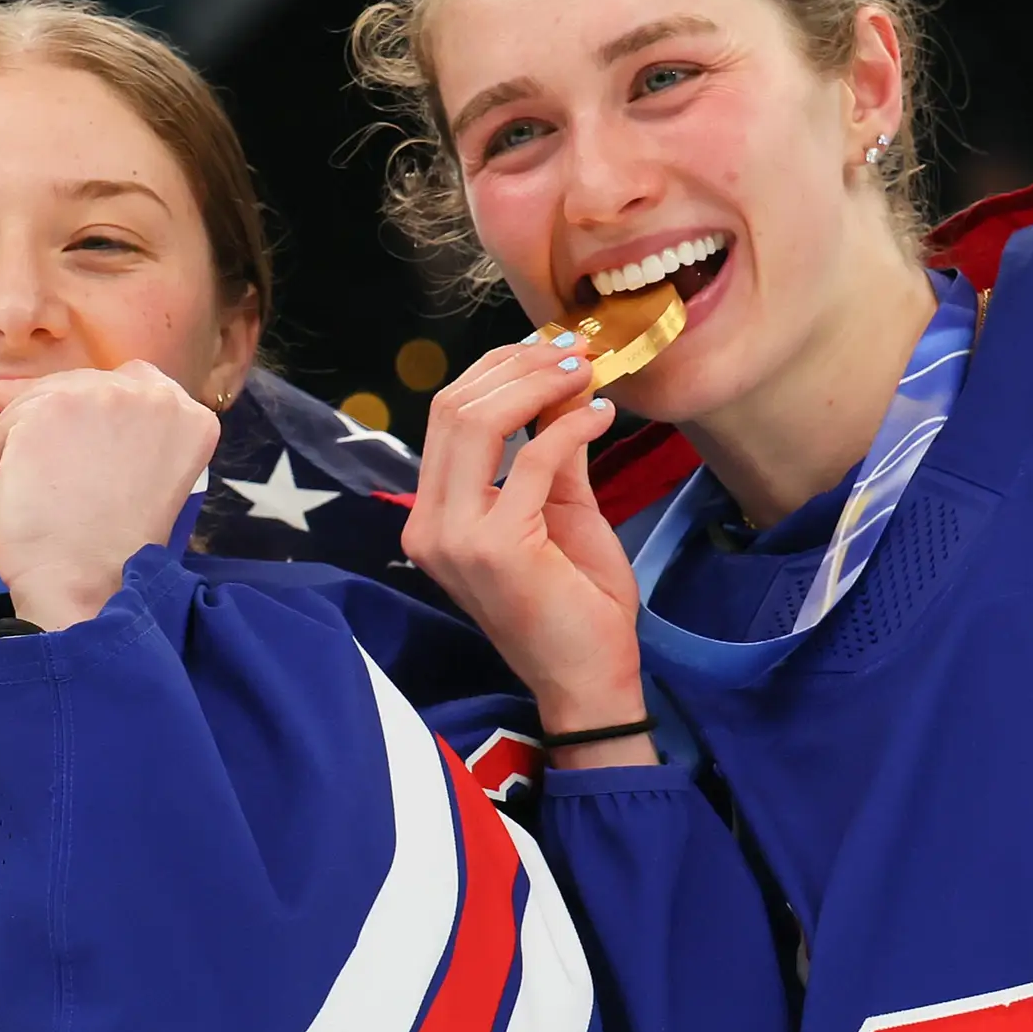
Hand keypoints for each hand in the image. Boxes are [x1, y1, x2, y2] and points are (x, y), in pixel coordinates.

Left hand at [0, 363, 221, 628]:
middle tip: (40, 462)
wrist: (86, 585)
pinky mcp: (53, 407)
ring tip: (20, 482)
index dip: (99, 409)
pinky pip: (8, 418)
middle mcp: (156, 398)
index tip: (81, 441)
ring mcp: (105, 398)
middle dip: (55, 417)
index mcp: (191, 418)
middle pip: (86, 382)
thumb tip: (5, 388)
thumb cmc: (110, 549)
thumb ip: (109, 426)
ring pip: (44, 396)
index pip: (136, 382)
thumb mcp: (138, 477)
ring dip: (22, 436)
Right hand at [404, 330, 652, 768]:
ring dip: (536, 385)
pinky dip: (572, 425)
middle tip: (573, 352)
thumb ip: (551, 446)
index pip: (445, 416)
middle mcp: (429, 526)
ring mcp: (455, 538)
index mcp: (434, 516)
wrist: (590, 679)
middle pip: (451, 408)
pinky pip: (533, 458)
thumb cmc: (575, 603)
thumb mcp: (560, 507)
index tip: (551, 352)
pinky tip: (604, 417)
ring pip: (475, 421)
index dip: (497, 371)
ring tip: (585, 373)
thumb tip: (564, 377)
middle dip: (516, 367)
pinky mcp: (494, 548)